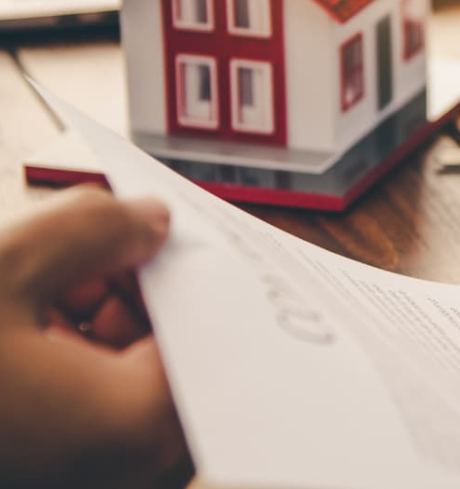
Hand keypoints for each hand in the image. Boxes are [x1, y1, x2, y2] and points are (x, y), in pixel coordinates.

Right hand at [0, 186, 190, 488]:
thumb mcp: (4, 267)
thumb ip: (95, 229)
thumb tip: (151, 220)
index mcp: (141, 427)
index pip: (215, 331)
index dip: (192, 270)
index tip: (172, 229)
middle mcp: (132, 467)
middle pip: (175, 350)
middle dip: (137, 287)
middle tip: (104, 237)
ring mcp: (93, 472)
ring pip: (129, 371)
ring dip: (98, 313)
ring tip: (45, 280)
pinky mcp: (58, 467)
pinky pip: (89, 396)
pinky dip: (66, 349)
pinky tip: (26, 315)